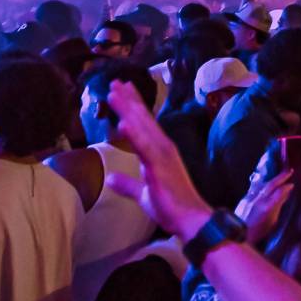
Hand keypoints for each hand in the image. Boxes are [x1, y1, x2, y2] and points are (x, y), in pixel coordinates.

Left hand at [102, 80, 217, 243]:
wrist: (190, 219)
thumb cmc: (170, 206)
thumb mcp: (143, 194)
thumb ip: (127, 184)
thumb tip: (110, 178)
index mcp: (159, 151)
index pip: (144, 123)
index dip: (132, 106)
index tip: (122, 89)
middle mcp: (163, 147)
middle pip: (142, 119)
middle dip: (128, 100)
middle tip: (115, 82)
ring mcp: (162, 155)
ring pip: (142, 127)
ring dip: (128, 109)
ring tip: (114, 93)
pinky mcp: (160, 167)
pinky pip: (145, 148)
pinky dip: (135, 135)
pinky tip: (124, 123)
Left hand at [236, 170, 293, 247]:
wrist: (238, 234)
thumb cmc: (258, 232)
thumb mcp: (272, 221)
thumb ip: (278, 206)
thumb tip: (285, 195)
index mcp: (267, 208)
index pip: (279, 192)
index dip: (287, 187)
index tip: (292, 184)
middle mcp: (258, 200)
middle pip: (271, 184)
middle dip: (281, 177)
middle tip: (289, 171)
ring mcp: (250, 198)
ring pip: (262, 183)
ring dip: (272, 177)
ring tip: (279, 174)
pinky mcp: (244, 198)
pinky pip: (255, 186)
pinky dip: (263, 182)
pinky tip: (266, 180)